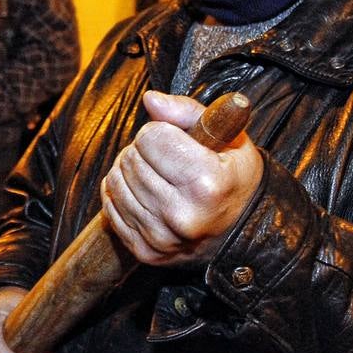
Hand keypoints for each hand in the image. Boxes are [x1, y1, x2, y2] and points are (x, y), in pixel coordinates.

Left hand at [100, 90, 262, 266]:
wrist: (242, 233)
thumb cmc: (234, 179)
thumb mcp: (229, 139)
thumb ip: (187, 112)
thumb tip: (150, 100)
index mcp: (207, 183)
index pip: (151, 136)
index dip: (161, 131)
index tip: (177, 140)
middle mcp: (183, 215)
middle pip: (131, 158)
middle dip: (143, 150)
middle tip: (166, 159)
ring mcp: (162, 238)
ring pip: (115, 181)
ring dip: (129, 171)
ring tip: (156, 175)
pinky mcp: (145, 252)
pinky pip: (110, 207)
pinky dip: (121, 194)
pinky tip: (144, 194)